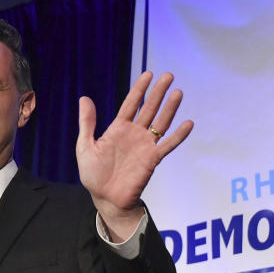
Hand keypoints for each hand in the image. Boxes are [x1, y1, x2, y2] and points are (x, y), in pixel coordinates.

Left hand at [76, 71, 192, 240]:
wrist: (105, 198)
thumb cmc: (93, 175)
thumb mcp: (85, 146)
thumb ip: (87, 123)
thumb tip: (85, 97)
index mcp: (118, 129)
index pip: (131, 104)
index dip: (139, 89)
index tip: (148, 74)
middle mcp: (134, 134)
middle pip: (149, 108)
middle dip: (158, 92)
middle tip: (169, 75)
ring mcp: (145, 146)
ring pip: (160, 123)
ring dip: (170, 108)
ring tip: (178, 92)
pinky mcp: (152, 160)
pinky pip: (168, 145)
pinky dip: (178, 135)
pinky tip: (188, 123)